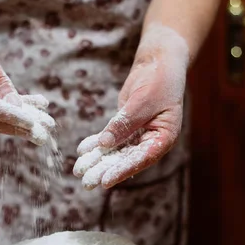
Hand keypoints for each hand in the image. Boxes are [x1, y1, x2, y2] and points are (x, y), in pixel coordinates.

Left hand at [74, 24, 189, 188]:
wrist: (159, 62)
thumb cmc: (159, 79)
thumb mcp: (142, 101)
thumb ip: (124, 123)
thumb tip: (105, 144)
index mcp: (164, 138)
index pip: (142, 158)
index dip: (122, 170)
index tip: (105, 181)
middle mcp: (152, 140)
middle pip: (126, 159)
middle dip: (105, 169)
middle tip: (86, 182)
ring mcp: (139, 134)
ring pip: (116, 151)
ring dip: (98, 159)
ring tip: (79, 169)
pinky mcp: (127, 126)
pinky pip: (111, 138)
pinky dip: (97, 143)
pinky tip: (83, 150)